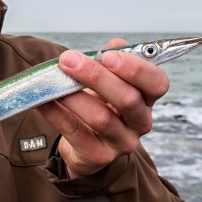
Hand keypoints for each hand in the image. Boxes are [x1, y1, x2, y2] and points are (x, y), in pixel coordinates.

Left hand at [38, 39, 169, 178]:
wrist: (86, 146)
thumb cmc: (100, 105)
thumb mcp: (108, 81)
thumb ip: (111, 60)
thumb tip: (115, 45)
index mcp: (147, 98)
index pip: (157, 83)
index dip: (135, 68)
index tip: (107, 55)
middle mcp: (140, 122)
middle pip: (127, 99)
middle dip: (95, 76)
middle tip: (68, 60)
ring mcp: (121, 142)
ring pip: (101, 118)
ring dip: (74, 96)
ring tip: (53, 81)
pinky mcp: (98, 156)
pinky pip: (75, 132)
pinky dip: (56, 114)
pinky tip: (43, 100)